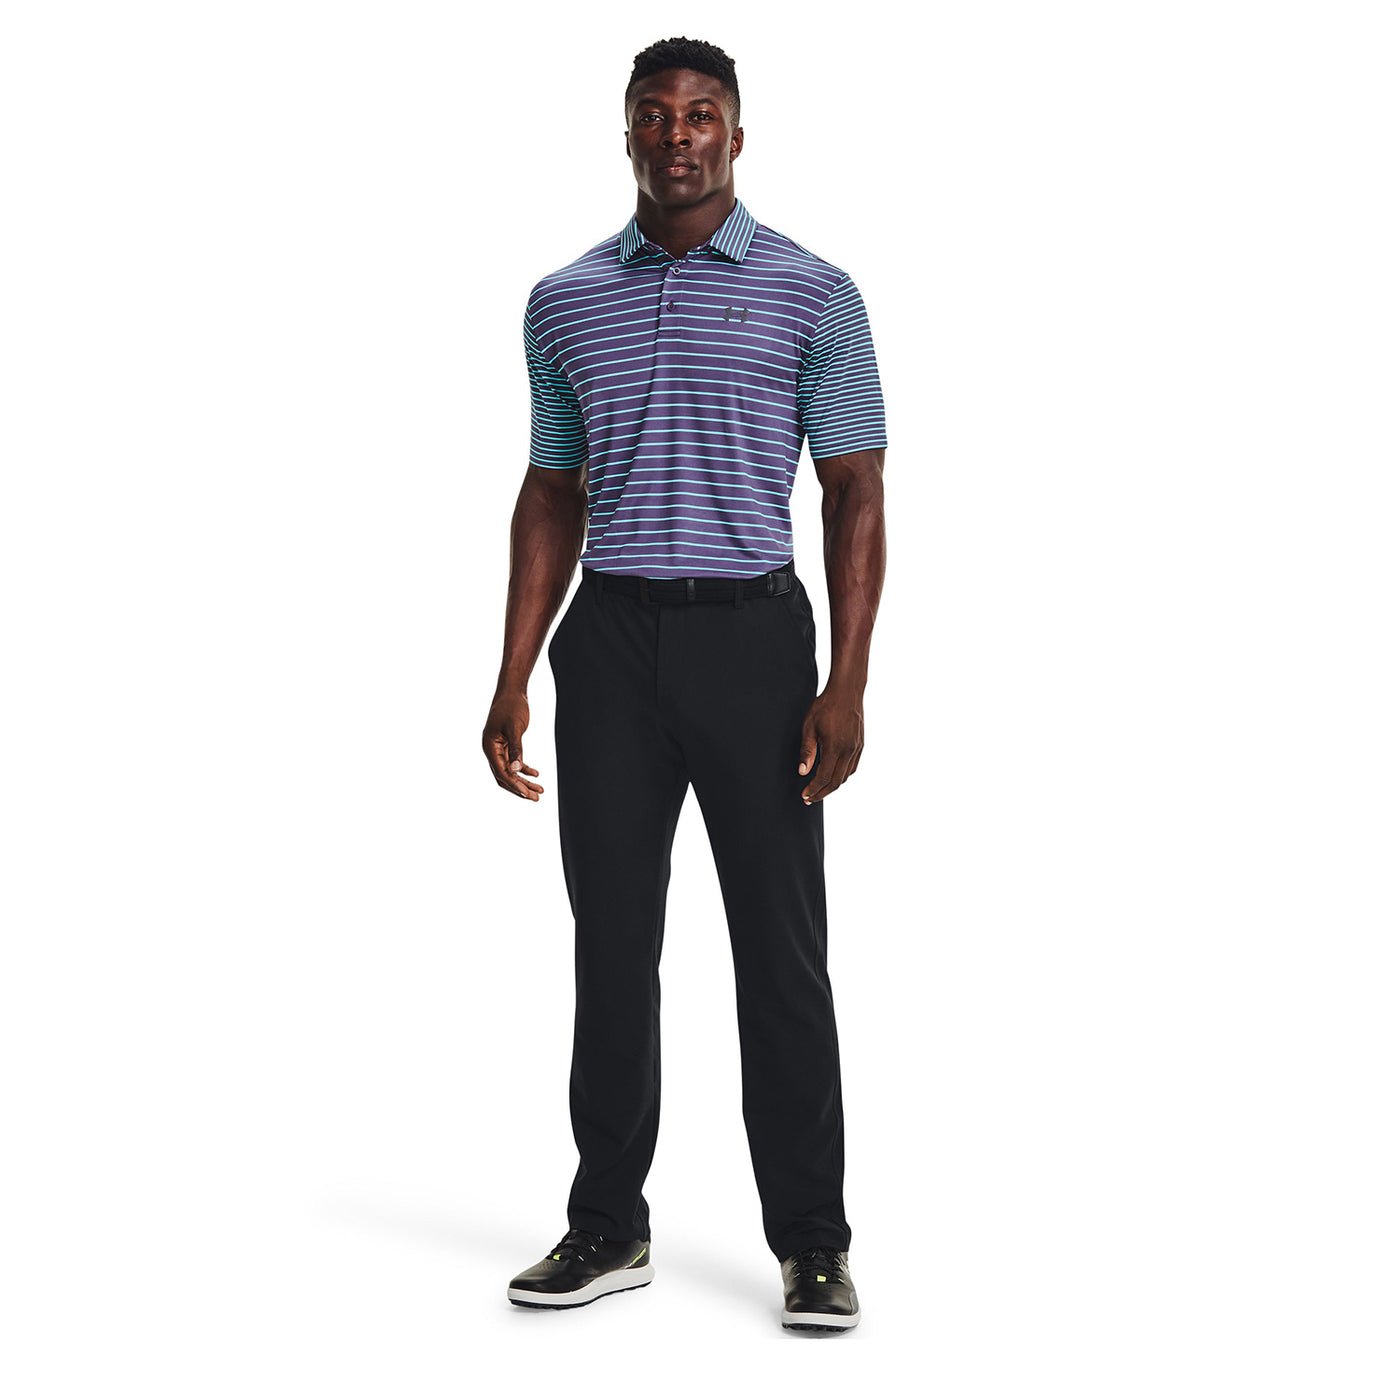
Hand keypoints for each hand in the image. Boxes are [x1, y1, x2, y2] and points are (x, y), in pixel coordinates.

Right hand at [482, 689, 543, 799]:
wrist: (512, 691)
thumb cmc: (512, 706)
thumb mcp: (515, 728)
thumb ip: (516, 749)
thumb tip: (516, 770)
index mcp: (489, 747)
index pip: (501, 772)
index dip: (514, 784)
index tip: (527, 794)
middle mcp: (491, 750)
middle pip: (504, 776)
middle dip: (520, 788)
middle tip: (536, 798)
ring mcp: (498, 748)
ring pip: (509, 771)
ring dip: (524, 782)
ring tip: (539, 791)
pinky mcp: (506, 744)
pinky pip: (513, 762)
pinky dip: (524, 769)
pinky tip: (536, 774)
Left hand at [797, 683, 863, 804]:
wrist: (846, 691)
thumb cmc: (825, 706)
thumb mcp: (809, 727)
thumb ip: (807, 751)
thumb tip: (803, 772)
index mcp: (835, 747)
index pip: (824, 777)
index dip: (814, 789)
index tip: (804, 796)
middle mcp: (849, 750)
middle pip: (837, 781)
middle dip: (822, 793)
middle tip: (809, 798)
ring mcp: (857, 748)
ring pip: (846, 775)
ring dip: (833, 786)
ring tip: (819, 790)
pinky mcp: (861, 744)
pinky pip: (852, 767)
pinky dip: (842, 776)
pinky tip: (833, 776)